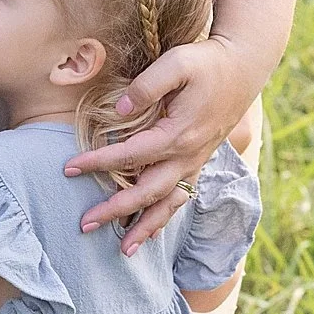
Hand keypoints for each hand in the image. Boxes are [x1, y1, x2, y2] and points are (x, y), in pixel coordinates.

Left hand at [65, 33, 263, 251]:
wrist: (243, 68)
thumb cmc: (206, 63)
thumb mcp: (177, 63)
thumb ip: (147, 86)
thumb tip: (121, 111)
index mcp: (179, 134)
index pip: (131, 155)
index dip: (99, 163)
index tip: (69, 168)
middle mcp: (188, 155)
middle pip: (147, 192)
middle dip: (115, 210)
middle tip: (84, 224)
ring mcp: (195, 162)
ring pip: (169, 204)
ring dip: (146, 228)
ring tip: (124, 251)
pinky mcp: (198, 161)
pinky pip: (182, 197)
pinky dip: (165, 217)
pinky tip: (151, 233)